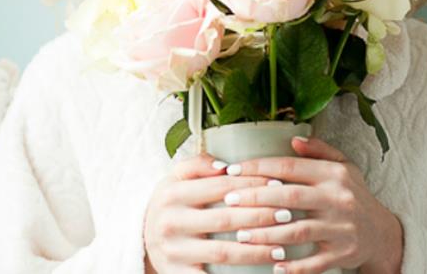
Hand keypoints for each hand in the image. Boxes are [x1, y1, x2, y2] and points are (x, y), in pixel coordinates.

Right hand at [143, 151, 307, 272]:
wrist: (140, 237)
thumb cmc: (170, 201)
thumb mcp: (175, 177)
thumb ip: (198, 163)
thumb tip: (226, 164)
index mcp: (173, 193)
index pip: (221, 186)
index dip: (251, 185)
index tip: (277, 185)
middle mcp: (171, 222)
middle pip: (225, 219)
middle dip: (260, 217)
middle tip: (287, 215)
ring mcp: (174, 252)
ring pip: (223, 252)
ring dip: (255, 251)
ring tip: (281, 248)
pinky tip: (260, 273)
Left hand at [215, 136, 403, 273]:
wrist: (381, 232)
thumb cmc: (353, 193)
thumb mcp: (343, 165)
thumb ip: (319, 150)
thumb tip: (293, 139)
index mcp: (333, 174)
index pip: (290, 166)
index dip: (259, 167)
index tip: (233, 170)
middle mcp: (337, 198)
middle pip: (288, 197)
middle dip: (255, 198)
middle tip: (229, 200)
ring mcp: (340, 228)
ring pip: (296, 231)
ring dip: (266, 234)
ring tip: (241, 234)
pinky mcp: (342, 254)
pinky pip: (313, 262)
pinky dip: (293, 266)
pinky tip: (272, 263)